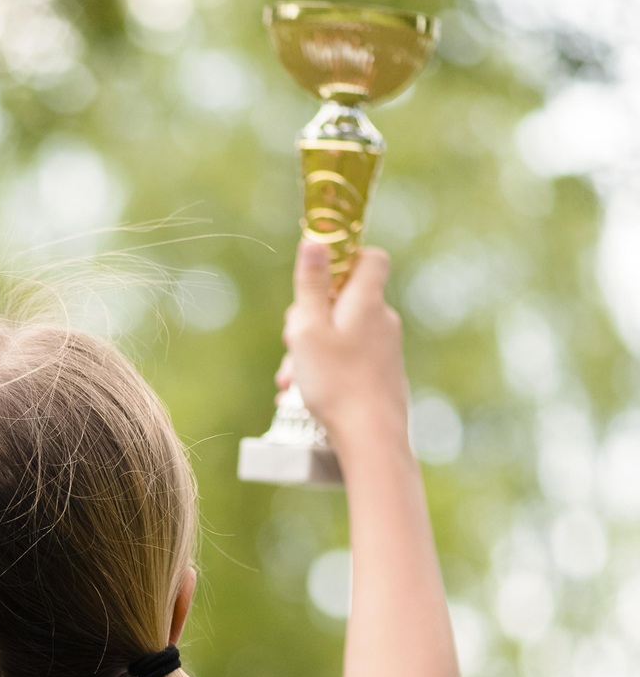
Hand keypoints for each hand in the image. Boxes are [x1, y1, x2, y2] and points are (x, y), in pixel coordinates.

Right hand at [278, 239, 409, 456]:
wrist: (372, 436)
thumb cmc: (336, 382)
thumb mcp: (309, 329)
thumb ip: (311, 284)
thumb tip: (316, 240)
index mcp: (366, 301)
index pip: (369, 257)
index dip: (343, 258)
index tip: (316, 276)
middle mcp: (382, 319)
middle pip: (344, 299)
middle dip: (311, 316)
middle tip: (290, 342)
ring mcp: (385, 348)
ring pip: (342, 334)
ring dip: (311, 350)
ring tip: (291, 380)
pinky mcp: (382, 373)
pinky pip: (349, 358)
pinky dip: (326, 369)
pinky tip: (305, 394)